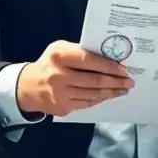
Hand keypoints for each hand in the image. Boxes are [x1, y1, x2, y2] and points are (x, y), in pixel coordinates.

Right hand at [16, 41, 131, 116]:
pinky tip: (109, 95)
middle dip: (115, 81)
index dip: (108, 65)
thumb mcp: (59, 49)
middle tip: (129, 81)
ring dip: (112, 92)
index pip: (89, 60)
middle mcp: (58, 76)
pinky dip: (101, 99)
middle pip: (94, 80)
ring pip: (93, 94)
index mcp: (59, 56)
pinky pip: (87, 103)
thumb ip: (80, 51)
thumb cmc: (50, 64)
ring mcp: (60, 94)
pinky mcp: (63, 107)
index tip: (123, 69)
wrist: (27, 87)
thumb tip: (108, 57)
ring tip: (124, 89)